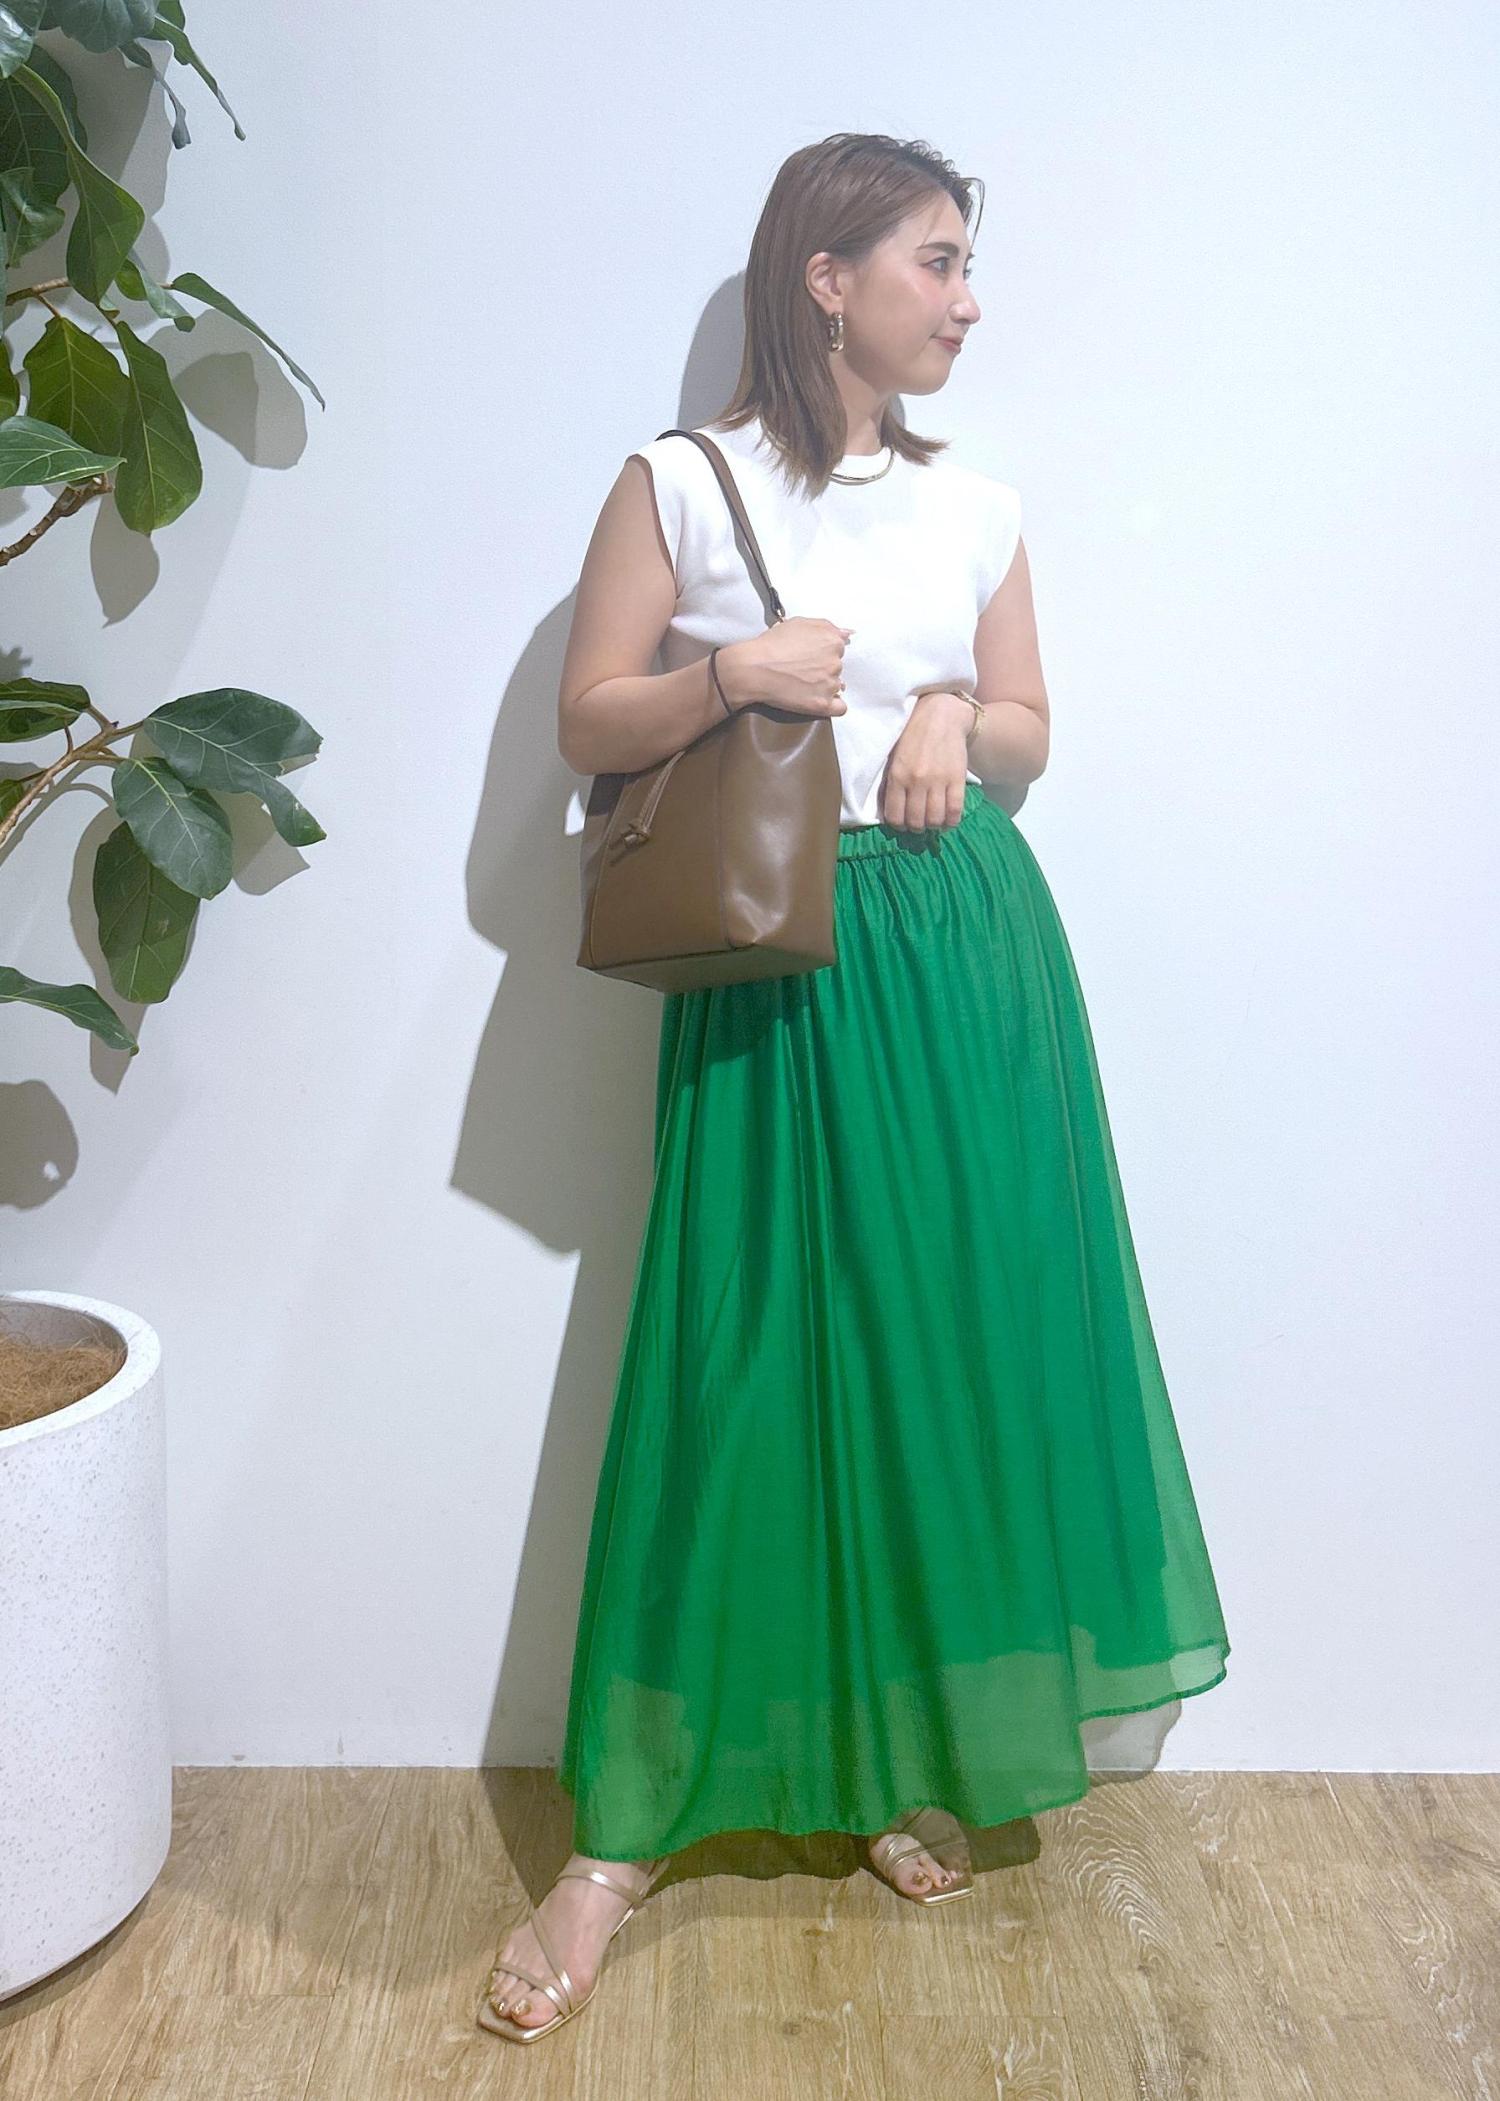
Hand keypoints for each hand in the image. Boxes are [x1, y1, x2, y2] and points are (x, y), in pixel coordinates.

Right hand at [715, 619, 851, 720]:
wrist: (753, 668)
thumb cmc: (772, 644)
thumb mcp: (799, 623)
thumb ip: (827, 626)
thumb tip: (847, 634)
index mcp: (832, 641)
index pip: (837, 649)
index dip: (821, 652)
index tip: (808, 656)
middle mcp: (836, 663)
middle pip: (837, 667)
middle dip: (823, 668)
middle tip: (802, 670)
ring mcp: (830, 685)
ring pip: (838, 686)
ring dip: (825, 685)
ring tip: (803, 684)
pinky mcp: (822, 704)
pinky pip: (840, 708)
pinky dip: (833, 705)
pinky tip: (820, 700)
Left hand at [878, 689, 974, 830]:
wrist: (941, 714)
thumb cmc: (913, 735)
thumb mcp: (894, 757)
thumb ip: (892, 782)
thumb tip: (892, 810)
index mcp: (897, 775)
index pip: (895, 816)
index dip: (898, 826)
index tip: (903, 823)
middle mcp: (916, 781)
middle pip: (915, 822)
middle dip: (916, 828)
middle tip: (919, 823)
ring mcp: (938, 781)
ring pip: (935, 820)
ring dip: (933, 826)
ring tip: (933, 821)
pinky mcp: (957, 779)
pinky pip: (955, 811)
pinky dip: (951, 822)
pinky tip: (948, 820)